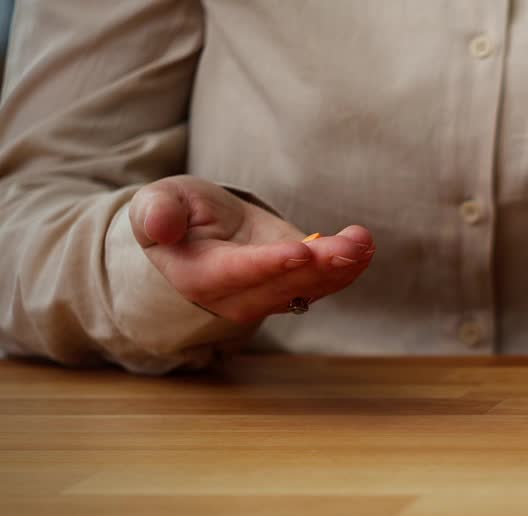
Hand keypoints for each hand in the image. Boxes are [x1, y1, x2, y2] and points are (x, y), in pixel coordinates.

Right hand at [128, 175, 374, 323]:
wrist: (199, 230)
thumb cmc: (177, 212)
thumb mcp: (159, 202)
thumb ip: (157, 212)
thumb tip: (157, 226)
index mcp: (198, 276)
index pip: (237, 274)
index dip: (269, 265)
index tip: (301, 252)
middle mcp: (236, 296)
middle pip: (283, 285)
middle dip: (321, 266)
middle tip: (353, 245)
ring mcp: (268, 297)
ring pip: (308, 288)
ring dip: (341, 268)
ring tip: (363, 243)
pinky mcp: (292, 288)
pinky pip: (322, 284)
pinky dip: (347, 268)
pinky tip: (365, 248)